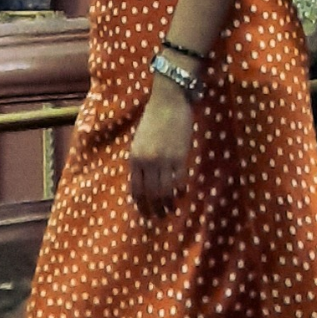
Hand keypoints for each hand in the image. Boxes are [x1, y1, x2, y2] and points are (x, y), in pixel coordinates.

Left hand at [130, 80, 195, 215]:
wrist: (168, 101)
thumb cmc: (153, 118)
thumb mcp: (140, 140)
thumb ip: (141, 159)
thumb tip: (144, 180)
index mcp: (134, 157)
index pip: (136, 189)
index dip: (141, 203)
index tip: (146, 212)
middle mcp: (146, 162)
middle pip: (150, 194)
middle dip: (155, 208)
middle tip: (160, 216)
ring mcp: (163, 160)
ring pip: (164, 191)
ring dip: (167, 203)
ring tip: (170, 210)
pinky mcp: (178, 157)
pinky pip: (179, 181)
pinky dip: (180, 191)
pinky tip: (182, 194)